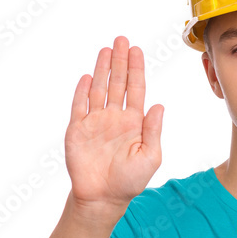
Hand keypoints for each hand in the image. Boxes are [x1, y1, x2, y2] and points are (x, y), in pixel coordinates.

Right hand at [65, 35, 162, 212]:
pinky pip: (79, 106)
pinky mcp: (77, 130)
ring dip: (102, 69)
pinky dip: (82, 91)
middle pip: (117, 83)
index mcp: (133, 122)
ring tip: (106, 49)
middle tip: (121, 39)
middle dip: (120, 61)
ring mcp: (95, 122)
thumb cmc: (130, 181)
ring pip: (99, 89)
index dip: (136, 69)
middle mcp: (115, 118)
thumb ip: (153, 131)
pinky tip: (87, 76)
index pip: (136, 89)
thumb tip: (159, 105)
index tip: (137, 50)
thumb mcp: (150, 157)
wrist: (103, 198)